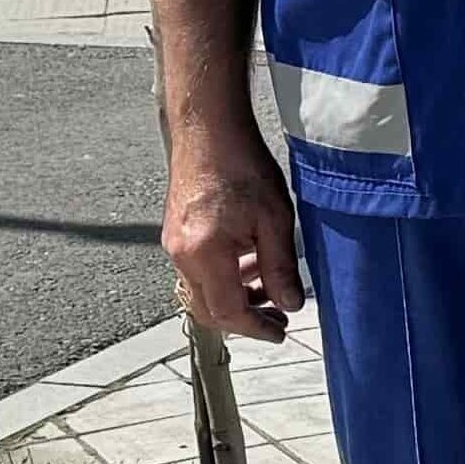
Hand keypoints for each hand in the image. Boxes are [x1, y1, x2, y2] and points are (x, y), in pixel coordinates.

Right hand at [162, 128, 303, 339]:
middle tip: (278, 317)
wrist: (208, 131)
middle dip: (244, 320)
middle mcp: (182, 255)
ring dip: (235, 297)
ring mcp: (174, 245)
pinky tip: (251, 263)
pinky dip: (224, 278)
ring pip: (202, 291)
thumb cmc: (243, 167)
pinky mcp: (175, 234)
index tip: (280, 332)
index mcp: (205, 254)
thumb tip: (290, 304)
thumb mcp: (275, 220)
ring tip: (271, 288)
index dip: (256, 329)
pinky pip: (197, 271)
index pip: (227, 312)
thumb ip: (280, 267)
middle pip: (208, 309)